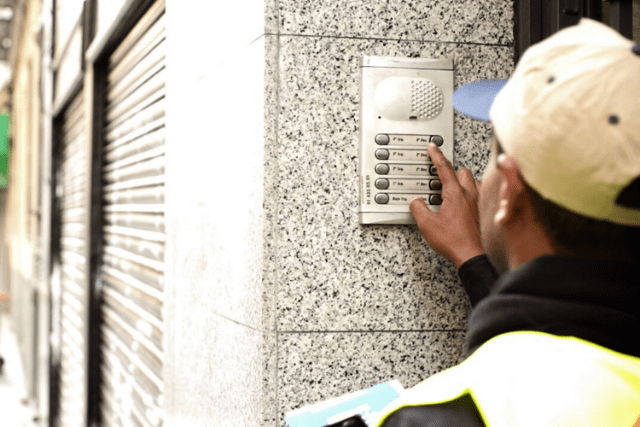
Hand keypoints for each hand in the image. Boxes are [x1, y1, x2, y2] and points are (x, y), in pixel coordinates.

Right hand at [410, 143, 483, 267]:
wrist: (471, 255)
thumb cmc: (454, 240)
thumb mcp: (426, 224)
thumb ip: (418, 208)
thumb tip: (416, 202)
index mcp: (455, 193)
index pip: (444, 168)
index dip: (436, 155)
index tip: (432, 147)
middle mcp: (469, 195)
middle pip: (462, 172)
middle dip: (451, 171)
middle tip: (440, 177)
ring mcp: (478, 203)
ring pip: (472, 182)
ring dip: (461, 183)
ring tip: (450, 191)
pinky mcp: (481, 213)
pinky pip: (477, 196)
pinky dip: (469, 195)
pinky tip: (462, 204)